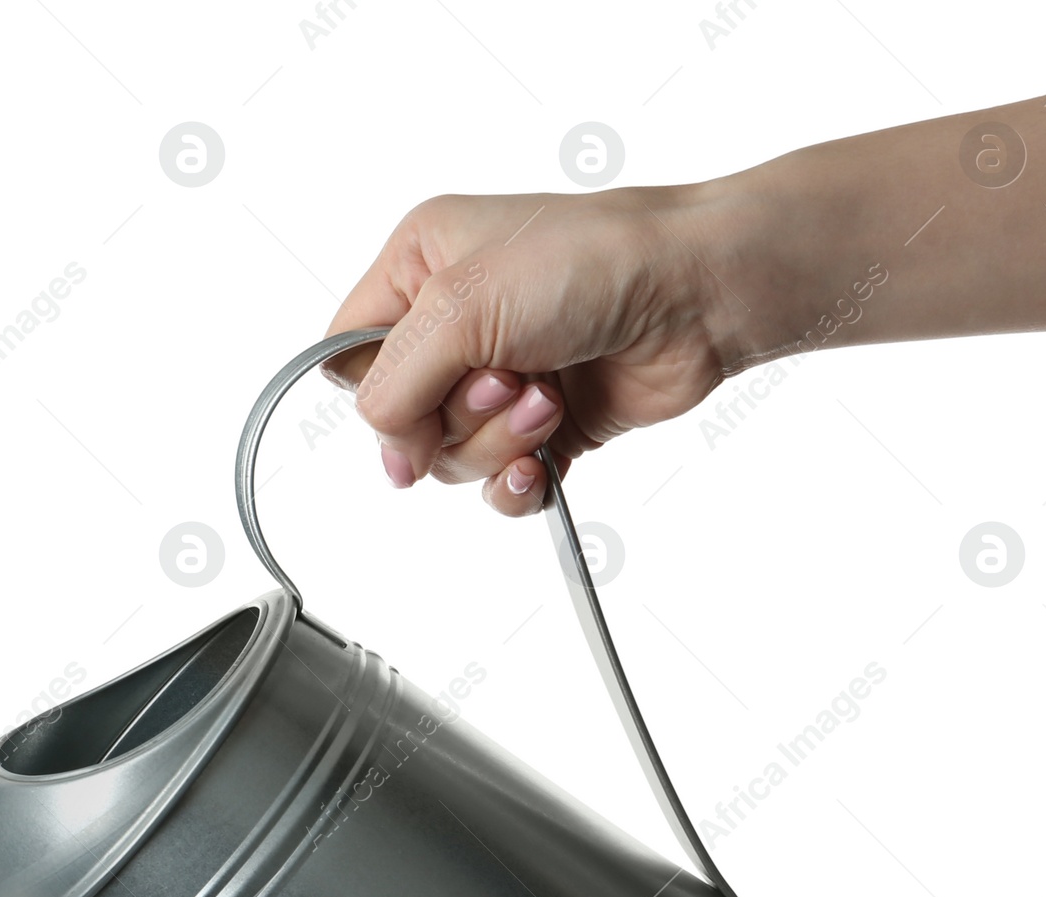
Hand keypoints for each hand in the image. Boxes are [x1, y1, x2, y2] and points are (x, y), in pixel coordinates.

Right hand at [323, 188, 741, 514]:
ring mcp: (502, 378)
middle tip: (507, 377)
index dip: (375, 393)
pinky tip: (545, 459)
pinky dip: (519, 484)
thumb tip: (391, 459)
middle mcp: (456, 323)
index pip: (349, 354)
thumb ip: (395, 384)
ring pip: (451, 458)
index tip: (410, 404)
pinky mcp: (546, 426)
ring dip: (498, 442)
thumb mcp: (462, 305)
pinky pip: (499, 485)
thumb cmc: (592, 262)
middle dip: (454, 416)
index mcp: (419, 267)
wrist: (696, 294)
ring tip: (548, 398)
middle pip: (403, 419)